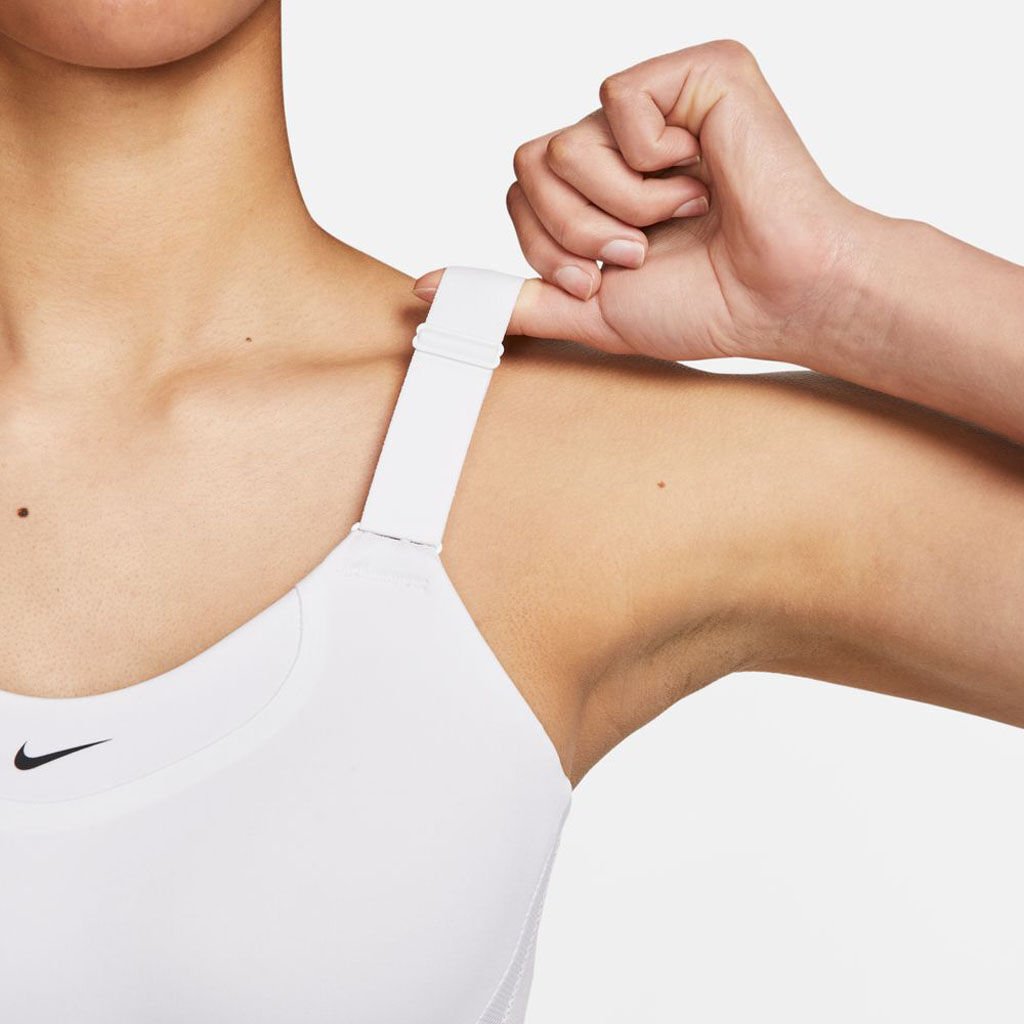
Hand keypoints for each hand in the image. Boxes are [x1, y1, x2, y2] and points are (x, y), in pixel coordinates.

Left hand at [412, 39, 871, 363]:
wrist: (776, 297)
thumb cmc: (705, 303)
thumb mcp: (589, 308)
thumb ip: (513, 297)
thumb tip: (427, 290)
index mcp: (604, 182)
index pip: (521, 188)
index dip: (547, 244)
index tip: (602, 277)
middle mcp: (627, 135)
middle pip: (529, 162)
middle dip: (574, 231)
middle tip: (638, 249)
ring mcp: (663, 99)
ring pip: (566, 141)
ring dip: (618, 206)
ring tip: (680, 214)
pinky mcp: (699, 70)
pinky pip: (618, 102)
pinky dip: (650, 160)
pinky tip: (702, 172)